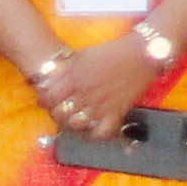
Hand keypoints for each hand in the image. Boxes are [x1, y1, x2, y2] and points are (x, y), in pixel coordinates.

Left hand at [39, 37, 158, 139]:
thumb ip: (64, 71)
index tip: (47, 100)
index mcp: (75, 78)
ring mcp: (101, 104)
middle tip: (60, 110)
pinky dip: (95, 133)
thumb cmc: (112, 52)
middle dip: (56, 113)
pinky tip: (93, 127)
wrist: (142, 54)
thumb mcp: (82, 56)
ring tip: (75, 118)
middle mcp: (86, 93)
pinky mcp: (117, 111)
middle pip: (59, 113)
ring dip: (73, 123)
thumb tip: (48, 81)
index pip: (48, 97)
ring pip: (76, 124)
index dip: (44, 101)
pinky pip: (101, 132)